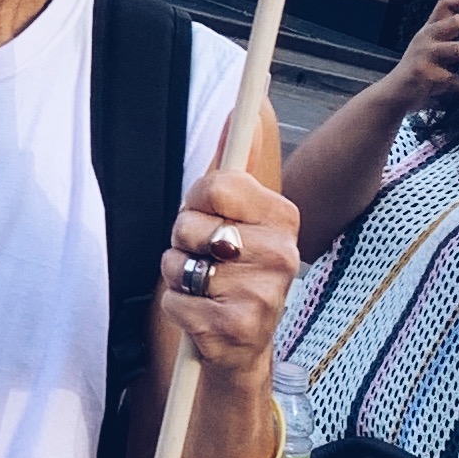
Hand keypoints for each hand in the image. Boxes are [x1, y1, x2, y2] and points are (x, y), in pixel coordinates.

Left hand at [158, 167, 301, 373]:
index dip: (196, 199)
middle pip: (189, 225)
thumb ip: (236, 165)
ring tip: (203, 285)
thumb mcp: (239, 215)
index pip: (217, 186)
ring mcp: (262, 294)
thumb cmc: (236, 268)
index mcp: (283, 218)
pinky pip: (175, 301)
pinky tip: (202, 313)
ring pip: (178, 263)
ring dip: (178, 274)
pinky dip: (177, 307)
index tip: (205, 212)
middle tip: (207, 256)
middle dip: (183, 240)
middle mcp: (282, 255)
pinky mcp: (236, 327)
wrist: (245, 345)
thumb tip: (248, 112)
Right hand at [386, 0, 458, 108]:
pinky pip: (455, 80)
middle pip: (455, 22)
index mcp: (430, 27)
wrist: (396, 91)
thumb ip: (449, 34)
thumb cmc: (420, 66)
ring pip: (457, 49)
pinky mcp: (428, 76)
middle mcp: (427, 37)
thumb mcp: (430, 43)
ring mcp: (426, 56)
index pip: (445, 2)